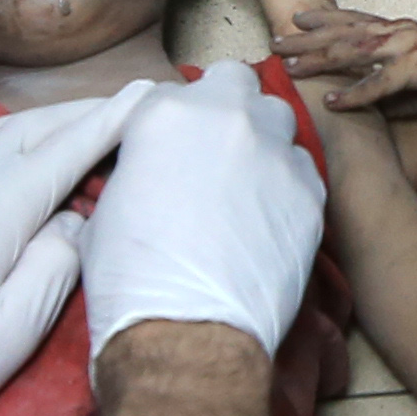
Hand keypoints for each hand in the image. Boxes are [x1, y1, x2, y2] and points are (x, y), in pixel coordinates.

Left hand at [0, 94, 130, 415]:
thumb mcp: (15, 330)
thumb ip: (58, 262)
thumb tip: (78, 215)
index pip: (70, 147)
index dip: (114, 120)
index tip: (153, 95)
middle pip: (34, 127)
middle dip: (85, 115)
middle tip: (132, 105)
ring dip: (41, 124)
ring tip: (79, 124)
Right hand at [84, 68, 329, 361]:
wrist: (187, 334)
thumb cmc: (130, 280)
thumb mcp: (106, 210)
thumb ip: (132, 170)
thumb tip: (138, 174)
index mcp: (165, 113)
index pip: (172, 91)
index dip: (171, 120)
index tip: (170, 148)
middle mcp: (226, 117)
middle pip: (236, 81)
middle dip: (225, 104)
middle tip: (213, 147)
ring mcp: (274, 152)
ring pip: (279, 117)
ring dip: (262, 137)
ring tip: (245, 180)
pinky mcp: (310, 192)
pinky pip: (302, 169)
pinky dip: (287, 184)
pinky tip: (268, 217)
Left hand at [278, 6, 416, 161]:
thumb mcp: (414, 82)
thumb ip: (386, 84)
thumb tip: (357, 97)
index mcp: (401, 31)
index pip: (355, 20)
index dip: (324, 18)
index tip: (295, 19)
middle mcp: (402, 32)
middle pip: (345, 32)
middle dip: (307, 37)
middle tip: (275, 41)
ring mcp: (411, 46)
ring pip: (355, 51)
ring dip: (320, 60)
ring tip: (291, 69)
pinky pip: (381, 82)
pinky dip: (356, 93)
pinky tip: (332, 102)